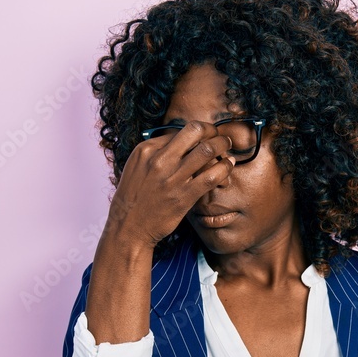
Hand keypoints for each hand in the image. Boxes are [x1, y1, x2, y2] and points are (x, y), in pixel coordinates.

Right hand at [100, 121, 235, 250]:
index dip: (197, 131)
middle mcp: (160, 159)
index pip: (179, 130)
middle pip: (196, 131)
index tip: (206, 136)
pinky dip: (225, 167)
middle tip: (220, 136)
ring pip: (207, 150)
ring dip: (223, 145)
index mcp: (146, 149)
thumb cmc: (135, 196)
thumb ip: (157, 152)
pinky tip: (228, 165)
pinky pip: (212, 175)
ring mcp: (173, 177)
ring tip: (227, 147)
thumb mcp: (138, 166)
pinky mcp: (184, 196)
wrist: (129, 226)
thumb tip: (180, 140)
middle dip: (213, 130)